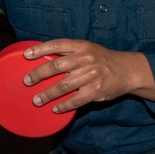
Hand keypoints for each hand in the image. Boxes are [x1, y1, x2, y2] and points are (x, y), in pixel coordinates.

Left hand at [22, 38, 154, 112]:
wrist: (127, 70)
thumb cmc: (101, 59)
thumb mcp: (87, 49)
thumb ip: (69, 52)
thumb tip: (43, 59)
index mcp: (81, 46)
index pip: (57, 45)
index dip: (40, 49)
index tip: (26, 55)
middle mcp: (85, 59)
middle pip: (56, 66)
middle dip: (38, 74)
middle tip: (26, 81)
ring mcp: (91, 75)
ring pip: (63, 86)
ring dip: (47, 94)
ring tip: (36, 100)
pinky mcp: (96, 90)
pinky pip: (76, 100)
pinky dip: (64, 105)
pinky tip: (55, 108)